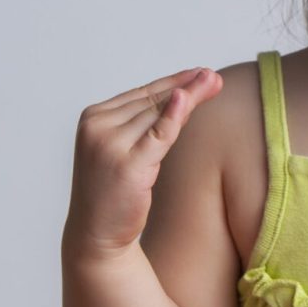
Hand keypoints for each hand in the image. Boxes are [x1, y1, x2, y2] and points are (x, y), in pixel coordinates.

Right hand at [62, 66, 222, 262]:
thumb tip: (185, 95)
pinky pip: (158, 135)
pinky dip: (174, 117)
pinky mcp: (126, 165)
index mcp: (92, 118)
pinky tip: (187, 99)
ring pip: (158, 115)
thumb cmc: (115, 191)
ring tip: (214, 82)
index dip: (174, 82)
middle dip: (186, 87)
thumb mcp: (130, 149)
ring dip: (189, 97)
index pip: (141, 94)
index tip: (200, 73)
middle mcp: (96, 127)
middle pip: (152, 101)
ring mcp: (109, 145)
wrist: (96, 234)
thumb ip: (151, 123)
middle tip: (214, 76)